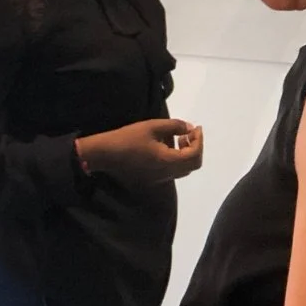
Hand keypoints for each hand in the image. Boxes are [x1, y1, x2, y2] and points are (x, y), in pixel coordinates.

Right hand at [76, 119, 202, 185]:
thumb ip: (175, 126)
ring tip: (178, 138)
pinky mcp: (153, 178)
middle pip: (193, 165)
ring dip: (187, 154)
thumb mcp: (152, 126)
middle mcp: (168, 174)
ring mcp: (161, 178)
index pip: (195, 154)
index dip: (199, 140)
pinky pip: (173, 170)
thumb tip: (190, 128)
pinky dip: (177, 158)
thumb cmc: (128, 138)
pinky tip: (166, 146)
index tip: (196, 127)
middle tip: (189, 133)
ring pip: (184, 169)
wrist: (106, 154)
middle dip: (196, 148)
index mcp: (169, 161)